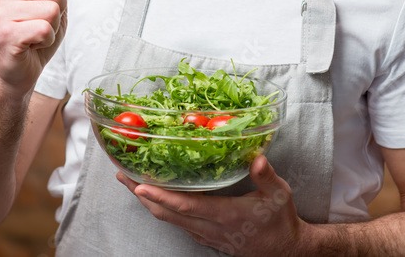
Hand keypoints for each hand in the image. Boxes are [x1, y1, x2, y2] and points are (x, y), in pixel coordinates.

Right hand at [0, 0, 77, 97]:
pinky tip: (34, 45)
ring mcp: (4, 13)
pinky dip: (47, 40)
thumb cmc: (37, 39)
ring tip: (39, 35)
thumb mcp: (53, 7)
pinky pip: (44, 28)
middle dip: (61, 4)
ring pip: (51, 8)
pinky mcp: (7, 33)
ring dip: (53, 26)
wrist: (19, 73)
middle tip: (47, 21)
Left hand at [116, 155, 306, 255]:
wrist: (283, 251)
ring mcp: (205, 234)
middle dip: (142, 195)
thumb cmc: (280, 221)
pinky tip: (153, 196)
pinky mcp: (205, 236)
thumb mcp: (279, 196)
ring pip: (169, 219)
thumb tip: (258, 158)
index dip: (161, 196)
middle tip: (121, 176)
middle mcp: (210, 227)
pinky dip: (161, 208)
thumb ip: (266, 177)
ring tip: (129, 182)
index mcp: (226, 216)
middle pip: (168, 213)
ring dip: (147, 202)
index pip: (187, 206)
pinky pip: (177, 223)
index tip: (140, 185)